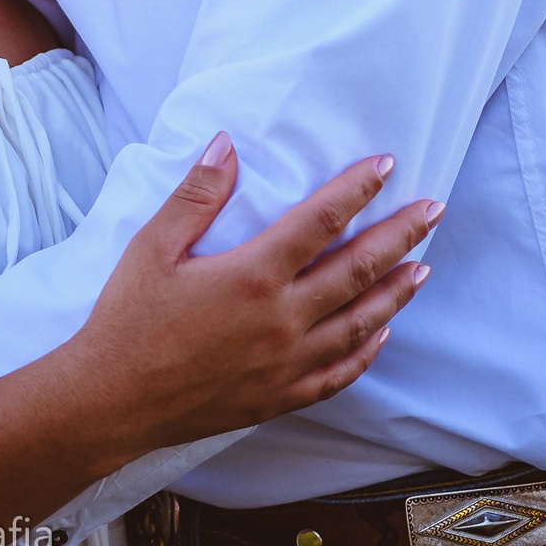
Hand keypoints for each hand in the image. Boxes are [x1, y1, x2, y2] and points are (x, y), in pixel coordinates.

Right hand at [66, 135, 439, 461]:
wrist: (112, 400)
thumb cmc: (127, 319)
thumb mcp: (151, 247)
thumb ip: (196, 196)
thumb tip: (226, 144)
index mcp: (251, 276)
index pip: (319, 221)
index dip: (356, 190)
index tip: (385, 165)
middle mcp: (280, 320)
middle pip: (355, 269)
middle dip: (399, 235)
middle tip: (433, 209)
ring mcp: (285, 363)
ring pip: (358, 322)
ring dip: (395, 292)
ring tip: (422, 267)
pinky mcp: (279, 396)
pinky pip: (339, 373)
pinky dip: (367, 350)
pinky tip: (381, 333)